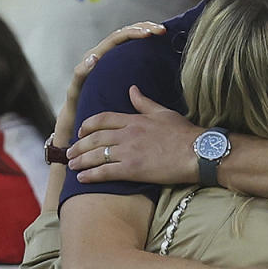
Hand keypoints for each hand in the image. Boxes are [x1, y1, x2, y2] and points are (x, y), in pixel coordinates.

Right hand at [53, 22, 166, 145]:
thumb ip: (140, 76)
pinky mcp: (75, 85)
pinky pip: (80, 73)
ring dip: (120, 39)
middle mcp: (98, 57)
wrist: (78, 125)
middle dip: (140, 29)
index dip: (145, 29)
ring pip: (102, 48)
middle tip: (159, 30)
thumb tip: (164, 67)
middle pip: (120, 36)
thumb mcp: (126, 89)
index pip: (129, 36)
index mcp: (111, 57)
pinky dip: (86, 65)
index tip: (163, 30)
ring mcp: (85, 69)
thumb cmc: (105, 106)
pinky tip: (95, 60)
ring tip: (138, 35)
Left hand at [66, 85, 202, 184]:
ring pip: (95, 155)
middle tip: (70, 152)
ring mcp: (128, 152)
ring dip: (80, 160)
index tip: (81, 131)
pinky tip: (82, 178)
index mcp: (135, 120)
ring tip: (72, 165)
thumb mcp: (164, 112)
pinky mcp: (132, 169)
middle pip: (94, 138)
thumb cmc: (184, 134)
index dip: (88, 125)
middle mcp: (127, 134)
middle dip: (78, 145)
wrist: (197, 152)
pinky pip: (104, 172)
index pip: (103, 119)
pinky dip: (90, 175)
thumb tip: (132, 89)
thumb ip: (144, 102)